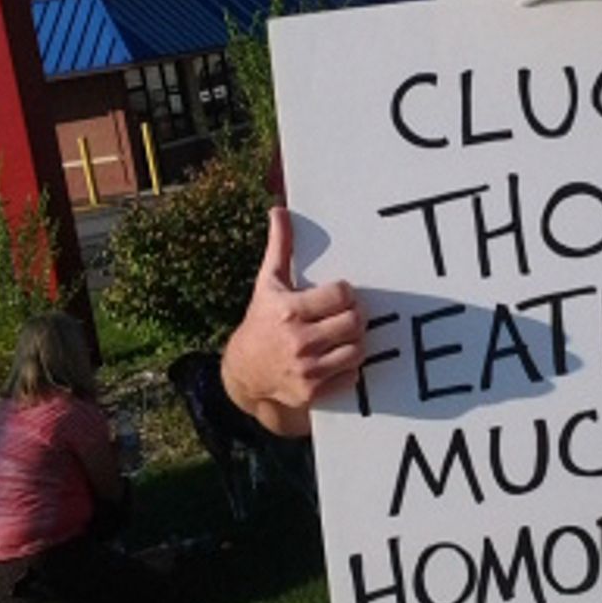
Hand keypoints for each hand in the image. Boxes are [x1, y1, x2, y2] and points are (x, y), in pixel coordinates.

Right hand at [221, 208, 364, 436]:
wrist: (244, 373)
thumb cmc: (261, 321)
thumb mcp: (268, 284)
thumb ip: (279, 247)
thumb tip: (279, 209)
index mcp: (289, 310)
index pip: (342, 294)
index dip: (345, 293)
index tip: (339, 295)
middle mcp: (298, 340)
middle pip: (354, 322)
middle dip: (354, 316)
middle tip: (348, 315)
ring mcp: (306, 369)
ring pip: (357, 349)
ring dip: (355, 341)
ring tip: (344, 335)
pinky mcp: (312, 392)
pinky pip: (351, 375)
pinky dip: (349, 367)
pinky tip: (335, 358)